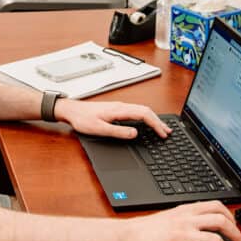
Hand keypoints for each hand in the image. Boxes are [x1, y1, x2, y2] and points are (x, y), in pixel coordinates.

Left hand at [55, 98, 170, 138]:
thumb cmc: (83, 119)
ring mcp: (119, 107)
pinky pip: (136, 111)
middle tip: (168, 132)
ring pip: (142, 110)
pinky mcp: (117, 109)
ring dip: (153, 119)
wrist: (72, 111)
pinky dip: (146, 117)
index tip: (163, 133)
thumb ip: (118, 132)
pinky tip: (146, 123)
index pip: (144, 114)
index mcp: (119, 110)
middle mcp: (121, 106)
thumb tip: (135, 133)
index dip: (156, 124)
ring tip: (161, 128)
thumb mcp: (100, 129)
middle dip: (158, 121)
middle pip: (146, 111)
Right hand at [119, 201, 240, 240]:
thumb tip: (205, 223)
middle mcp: (186, 220)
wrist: (127, 237)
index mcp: (185, 210)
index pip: (217, 206)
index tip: (234, 227)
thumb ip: (187, 217)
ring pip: (216, 239)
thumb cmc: (146, 229)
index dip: (231, 217)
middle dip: (236, 235)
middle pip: (221, 221)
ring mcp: (182, 235)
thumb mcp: (169, 216)